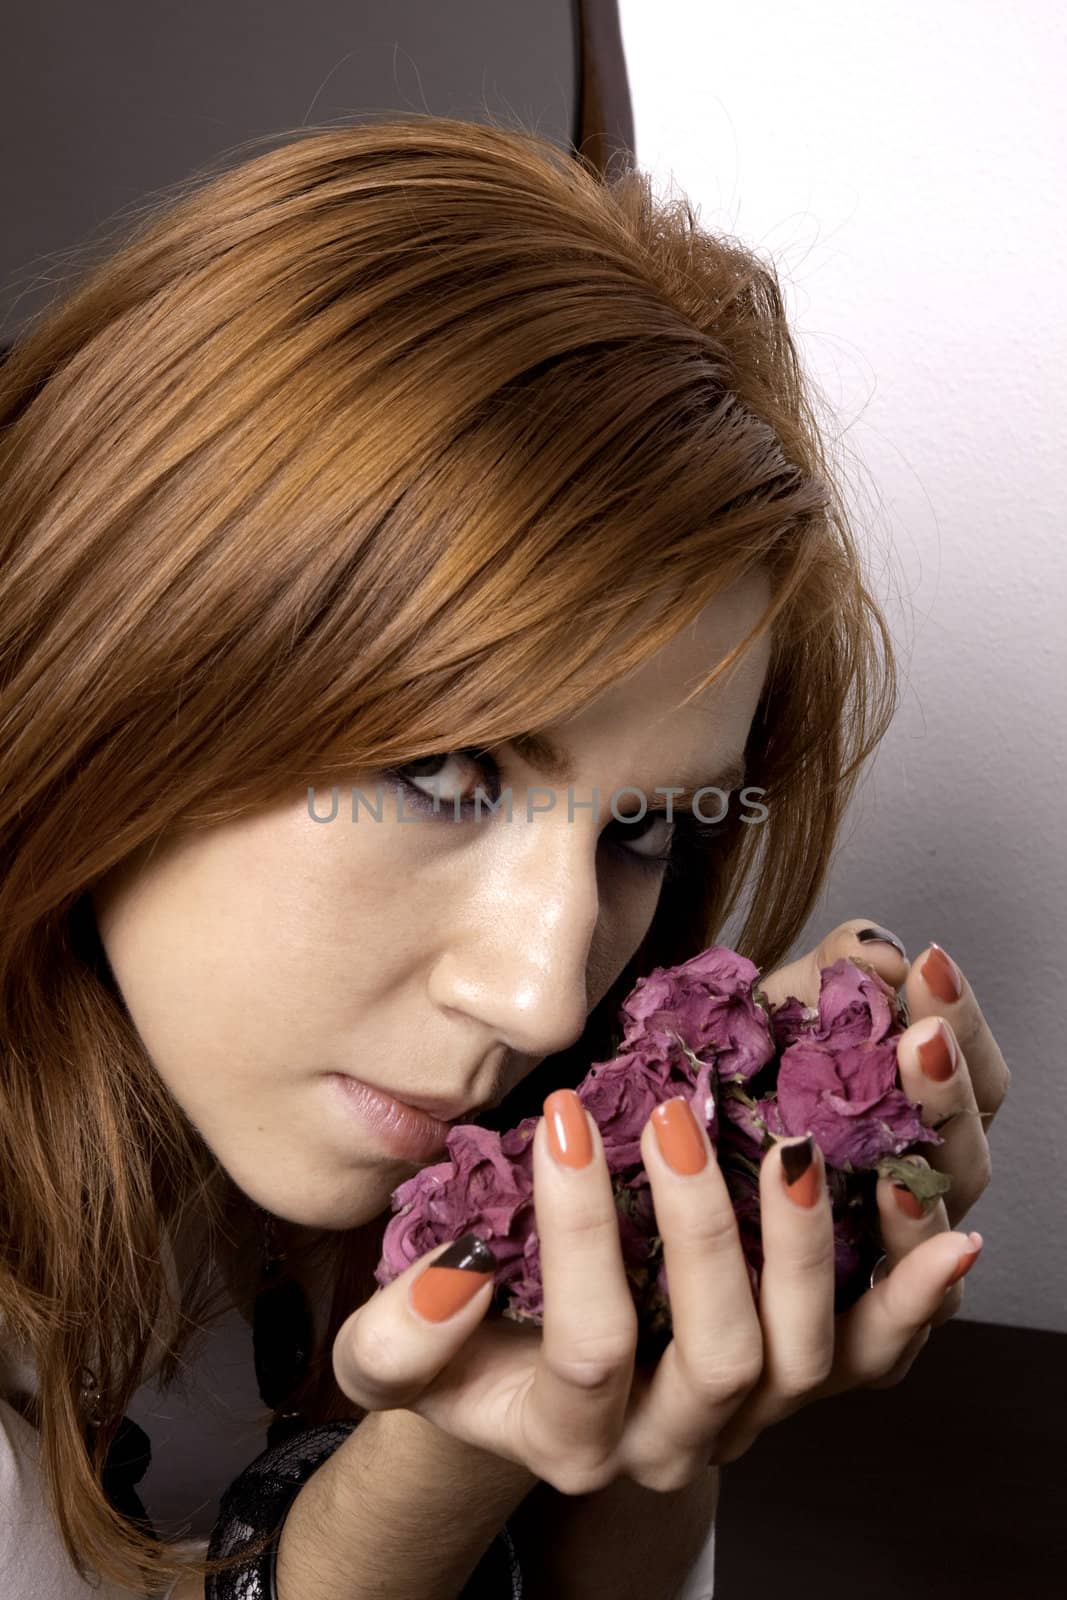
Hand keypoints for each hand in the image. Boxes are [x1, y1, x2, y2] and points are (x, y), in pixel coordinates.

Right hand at [332, 913, 1003, 1495]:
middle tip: (675, 1115)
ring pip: (802, 1357)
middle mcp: (670, 1442)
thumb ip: (398, 1335)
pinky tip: (946, 1236)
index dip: (581, 1235)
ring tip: (789, 1147)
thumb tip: (458, 1274)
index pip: (590, 1347)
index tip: (563, 1119)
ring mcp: (747, 1416)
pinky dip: (913, 1300)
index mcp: (570, 1436)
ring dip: (803, 1247)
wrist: (526, 1380)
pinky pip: (872, 1359)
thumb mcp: (391, 1355)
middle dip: (700, 1231)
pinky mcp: (800, 1383)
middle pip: (717, 1356)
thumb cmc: (462, 1353)